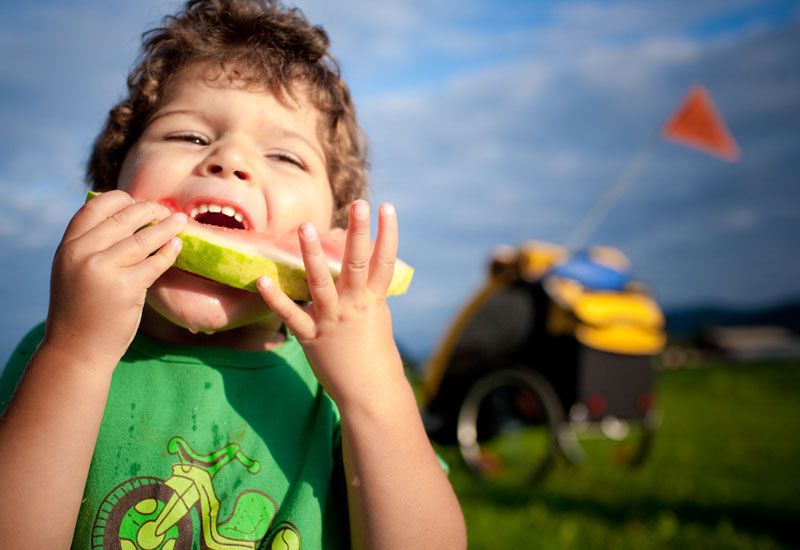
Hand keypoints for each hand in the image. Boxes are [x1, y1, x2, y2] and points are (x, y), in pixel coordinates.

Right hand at [44, 190, 186, 366]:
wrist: (77, 349)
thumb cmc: (81, 310)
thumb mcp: (73, 271)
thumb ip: (91, 247)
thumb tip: (127, 219)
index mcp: (67, 247)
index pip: (94, 207)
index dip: (120, 199)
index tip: (137, 200)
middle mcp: (81, 254)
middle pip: (122, 218)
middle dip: (148, 210)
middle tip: (165, 210)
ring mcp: (103, 270)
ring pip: (143, 239)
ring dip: (166, 227)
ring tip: (180, 220)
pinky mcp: (125, 287)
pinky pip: (155, 262)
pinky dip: (169, 251)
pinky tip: (177, 245)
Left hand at [257, 200, 404, 408]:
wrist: (370, 392)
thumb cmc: (374, 352)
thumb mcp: (376, 316)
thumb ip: (365, 290)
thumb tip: (359, 264)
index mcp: (374, 301)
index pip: (384, 262)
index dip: (387, 234)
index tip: (386, 207)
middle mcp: (355, 306)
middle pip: (356, 264)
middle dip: (359, 232)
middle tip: (359, 204)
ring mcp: (332, 321)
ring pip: (321, 283)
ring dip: (312, 254)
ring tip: (305, 226)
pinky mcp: (311, 337)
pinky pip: (290, 315)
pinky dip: (275, 298)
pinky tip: (262, 279)